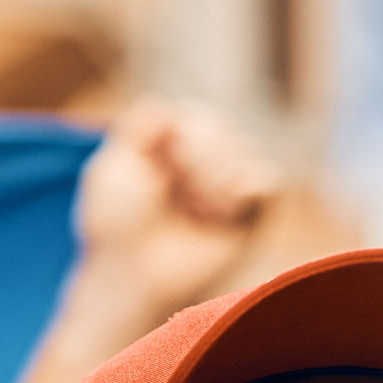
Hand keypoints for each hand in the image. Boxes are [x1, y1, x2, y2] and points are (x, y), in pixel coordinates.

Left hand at [69, 103, 279, 326]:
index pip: (193, 116)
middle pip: (220, 128)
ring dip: (215, 177)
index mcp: (171, 146)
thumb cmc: (116, 228)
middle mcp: (204, 162)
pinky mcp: (254, 216)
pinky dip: (244, 188)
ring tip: (197, 211)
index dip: (179, 137)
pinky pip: (270, 180)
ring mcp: (230, 188)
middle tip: (178, 195)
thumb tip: (167, 105)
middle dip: (197, 158)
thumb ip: (137, 126)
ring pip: (243, 149)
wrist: (134, 278)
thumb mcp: (112, 166)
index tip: (157, 168)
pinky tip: (221, 212)